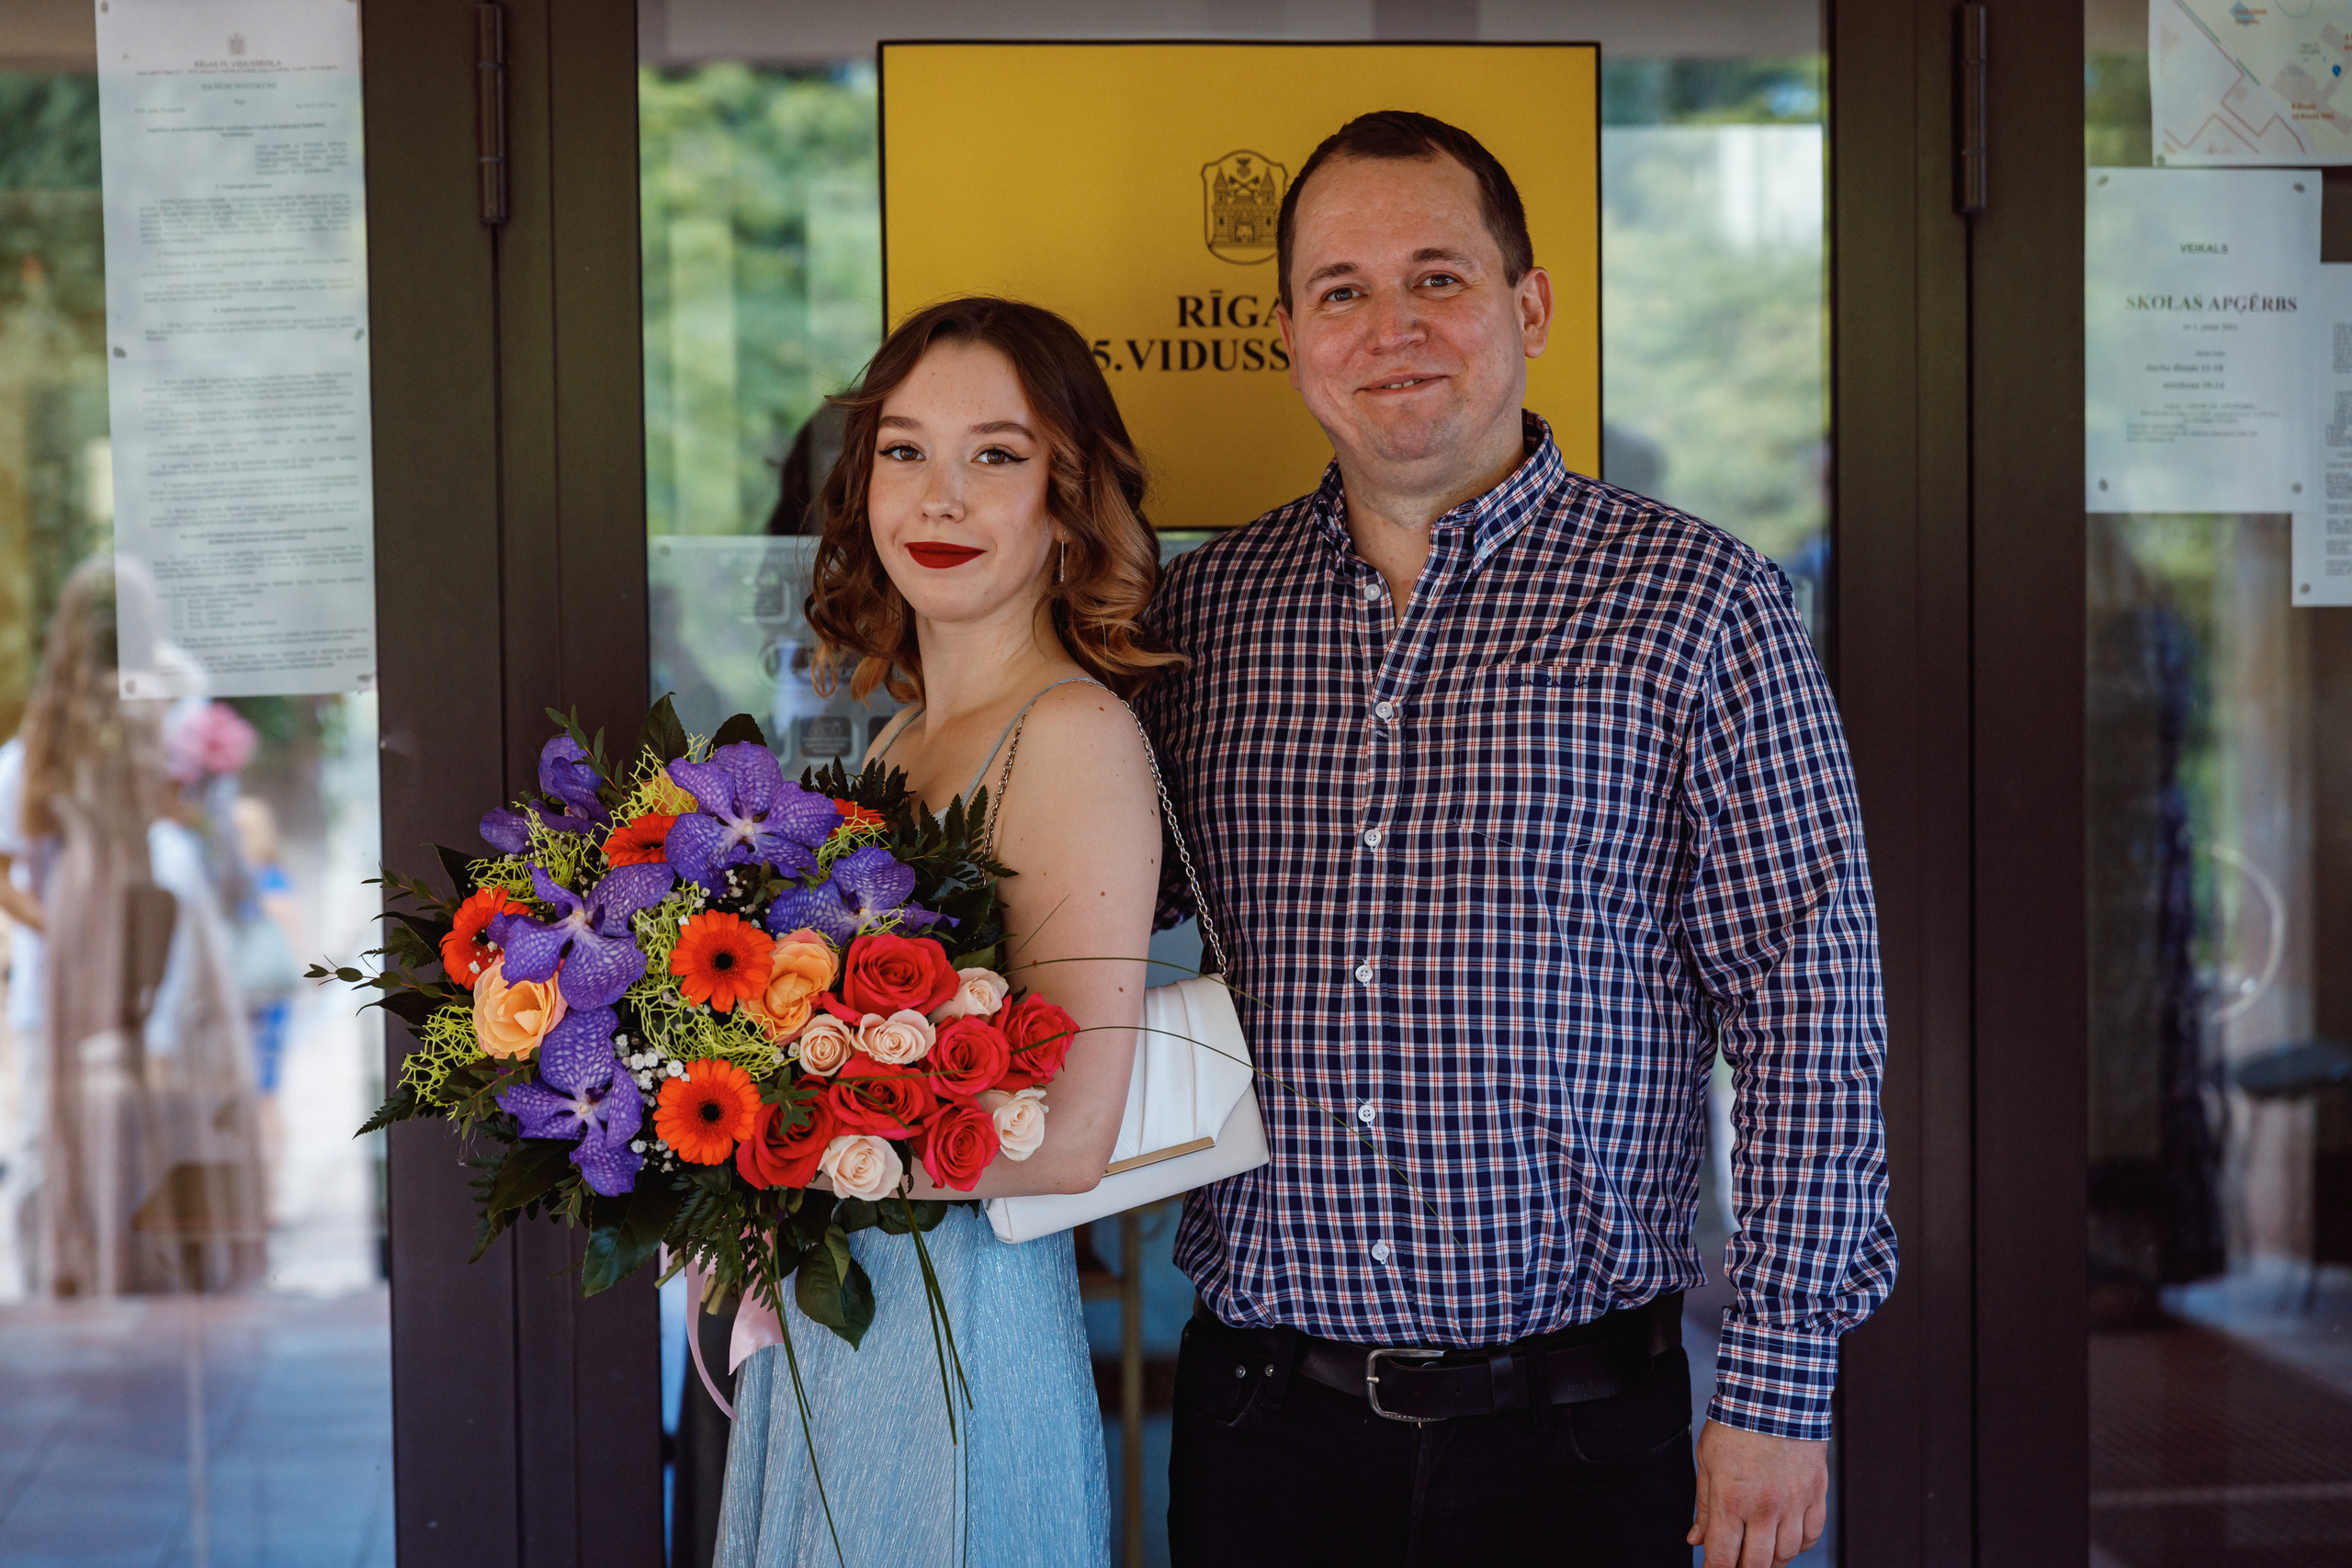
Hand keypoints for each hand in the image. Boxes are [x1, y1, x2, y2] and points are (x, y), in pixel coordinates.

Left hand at [1687, 1418, 1826, 1566]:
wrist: (1775, 1396)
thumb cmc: (1736, 1425)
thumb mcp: (1707, 1462)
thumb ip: (1704, 1506)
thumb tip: (1696, 1539)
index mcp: (1732, 1500)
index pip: (1723, 1557)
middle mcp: (1765, 1508)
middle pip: (1757, 1564)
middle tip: (1736, 1564)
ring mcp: (1793, 1503)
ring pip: (1786, 1554)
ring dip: (1771, 1561)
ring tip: (1759, 1553)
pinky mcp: (1815, 1494)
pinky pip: (1811, 1535)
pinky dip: (1798, 1544)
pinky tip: (1785, 1539)